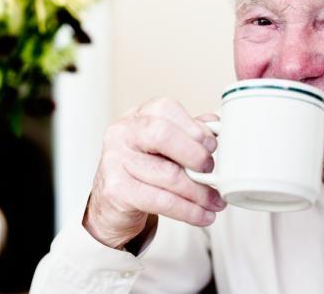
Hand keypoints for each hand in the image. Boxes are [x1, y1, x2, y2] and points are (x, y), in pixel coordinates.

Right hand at [82, 97, 225, 248]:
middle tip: (211, 171)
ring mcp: (115, 162)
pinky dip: (188, 211)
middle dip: (195, 155)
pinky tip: (202, 215)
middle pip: (162, 135)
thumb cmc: (139, 172)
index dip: (193, 127)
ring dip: (200, 192)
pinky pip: (161, 201)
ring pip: (168, 174)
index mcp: (135, 118)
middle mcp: (122, 135)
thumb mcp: (160, 147)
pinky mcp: (116, 191)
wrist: (109, 205)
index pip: (165, 109)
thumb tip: (214, 126)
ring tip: (214, 201)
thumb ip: (186, 134)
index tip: (211, 145)